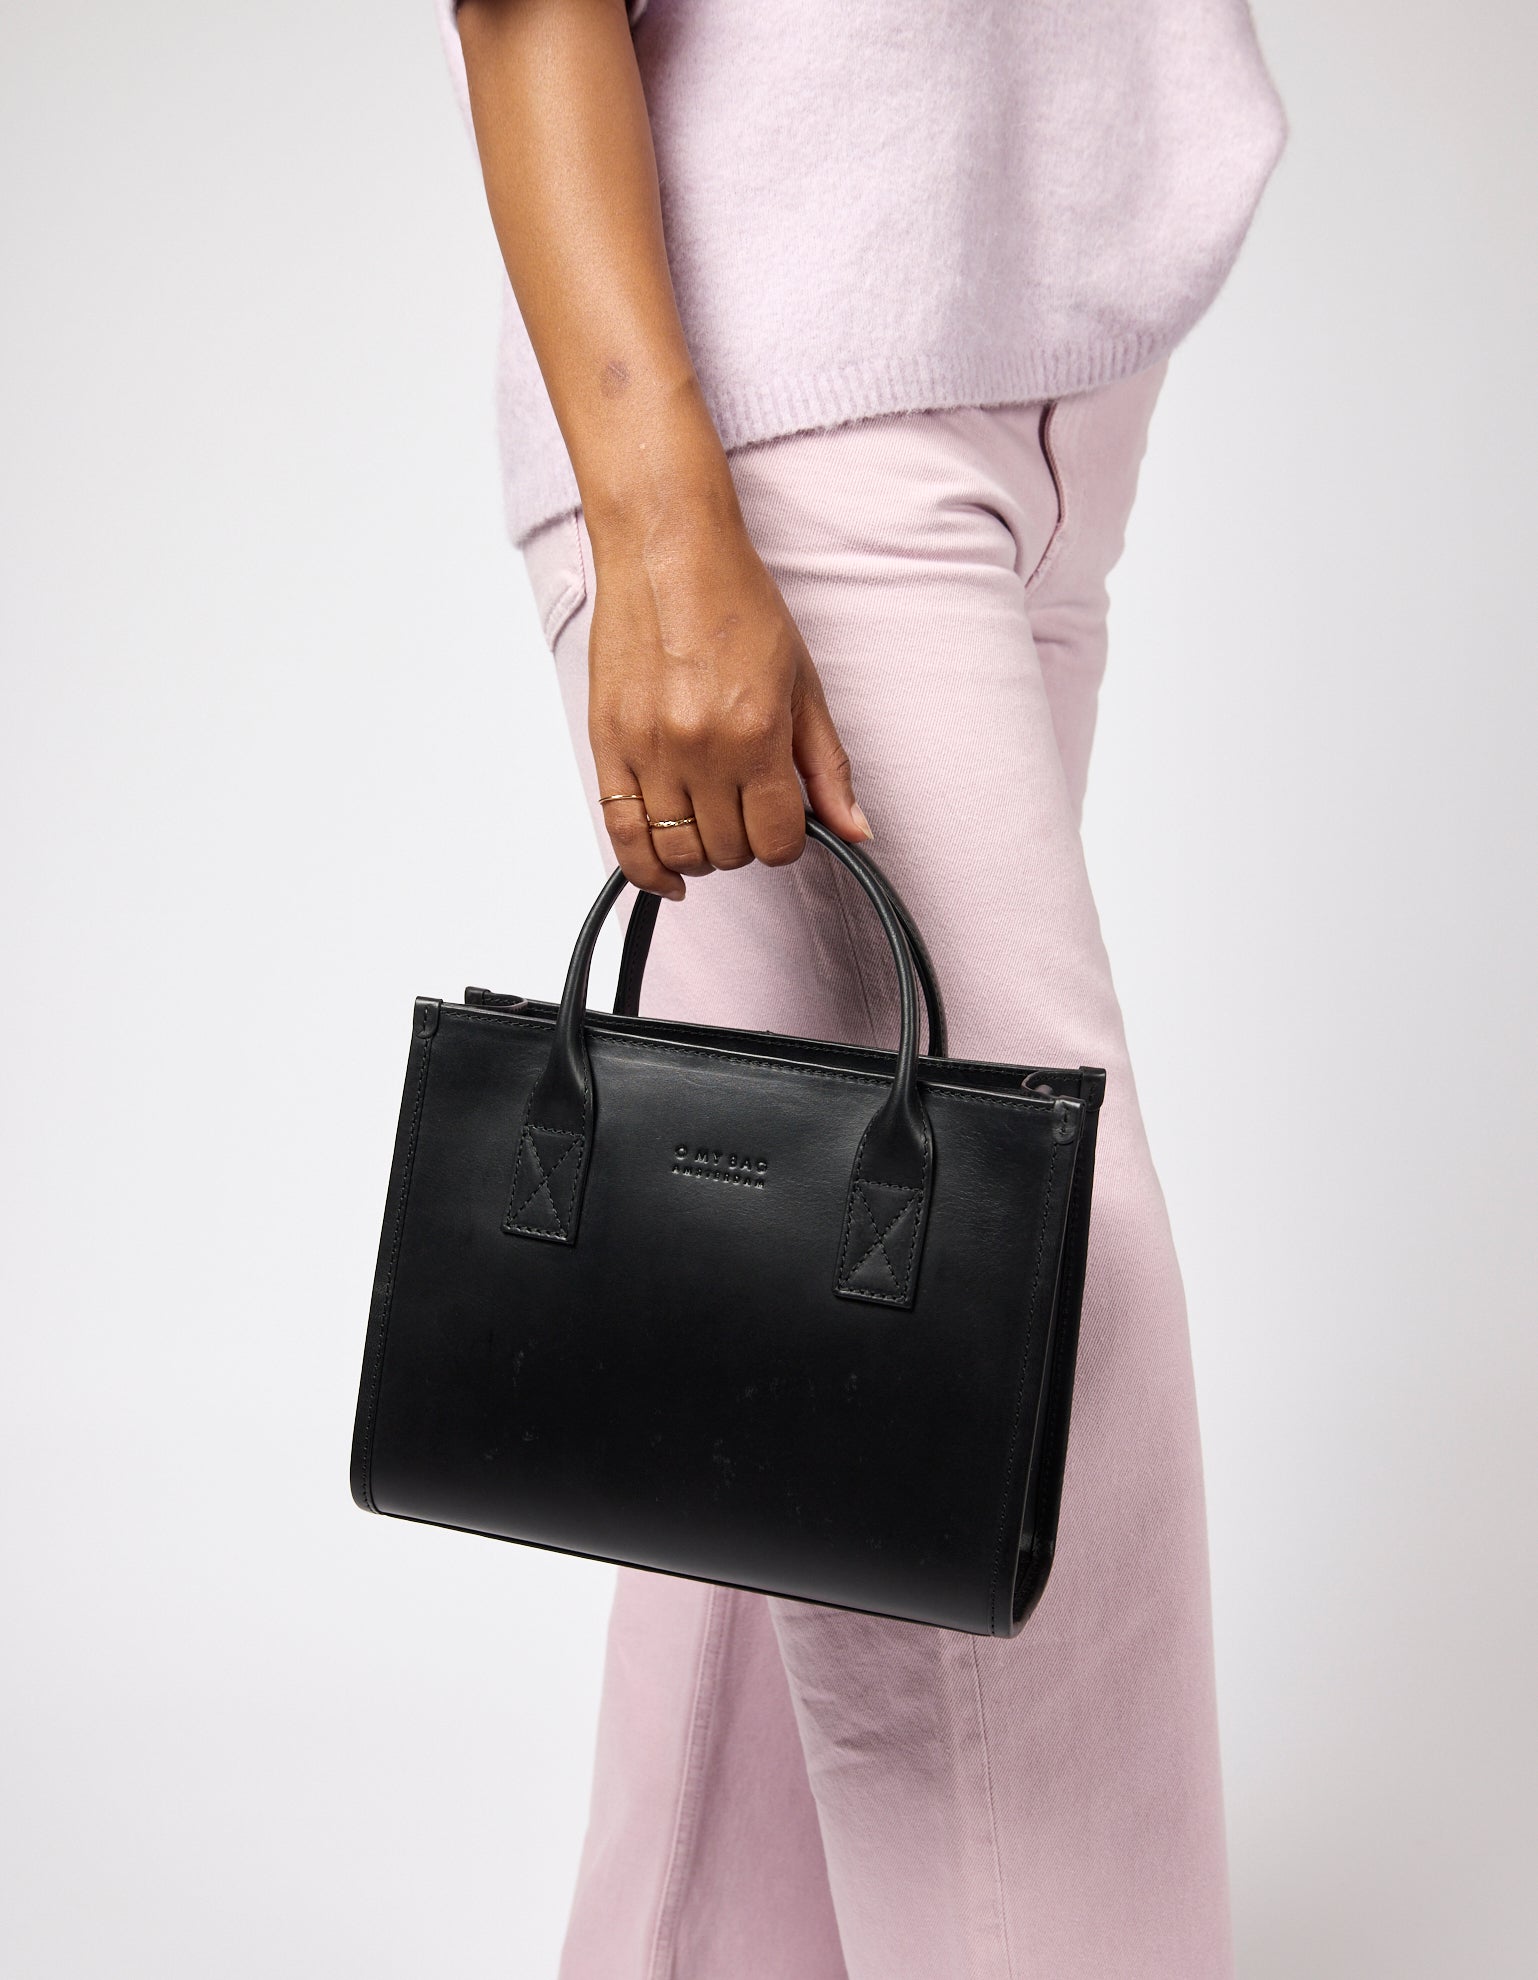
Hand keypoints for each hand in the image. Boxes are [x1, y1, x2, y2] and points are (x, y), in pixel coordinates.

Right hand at [586, 481, 871, 900]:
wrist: (667, 551)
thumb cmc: (738, 605)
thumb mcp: (803, 684)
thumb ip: (827, 767)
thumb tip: (855, 833)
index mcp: (756, 734)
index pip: (778, 841)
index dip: (789, 842)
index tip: (786, 821)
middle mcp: (699, 749)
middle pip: (729, 851)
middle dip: (747, 844)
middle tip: (748, 810)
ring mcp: (648, 750)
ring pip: (678, 851)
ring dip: (702, 855)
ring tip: (711, 825)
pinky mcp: (607, 744)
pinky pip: (621, 835)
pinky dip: (645, 869)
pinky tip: (667, 874)